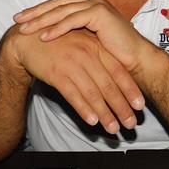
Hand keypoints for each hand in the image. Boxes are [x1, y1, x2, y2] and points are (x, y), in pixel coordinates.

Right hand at [2, 24, 143, 133]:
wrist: (28, 40)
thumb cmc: (60, 44)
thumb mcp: (83, 44)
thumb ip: (101, 57)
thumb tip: (120, 78)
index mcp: (97, 46)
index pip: (119, 71)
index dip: (130, 90)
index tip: (140, 106)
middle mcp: (87, 54)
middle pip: (108, 85)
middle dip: (121, 107)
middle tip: (131, 124)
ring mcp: (71, 64)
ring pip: (92, 93)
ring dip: (105, 113)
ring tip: (113, 128)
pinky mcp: (56, 73)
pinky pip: (73, 95)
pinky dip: (83, 108)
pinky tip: (92, 120)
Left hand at [13, 0, 152, 74]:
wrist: (136, 60)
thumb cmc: (114, 55)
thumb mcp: (88, 42)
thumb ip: (74, 34)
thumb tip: (50, 37)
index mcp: (90, 4)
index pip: (59, 4)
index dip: (40, 10)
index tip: (22, 18)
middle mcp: (93, 1)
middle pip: (57, 4)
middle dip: (35, 12)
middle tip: (17, 19)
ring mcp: (97, 5)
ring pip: (62, 11)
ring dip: (41, 20)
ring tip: (24, 29)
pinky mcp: (100, 14)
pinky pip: (73, 20)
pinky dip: (57, 28)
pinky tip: (43, 37)